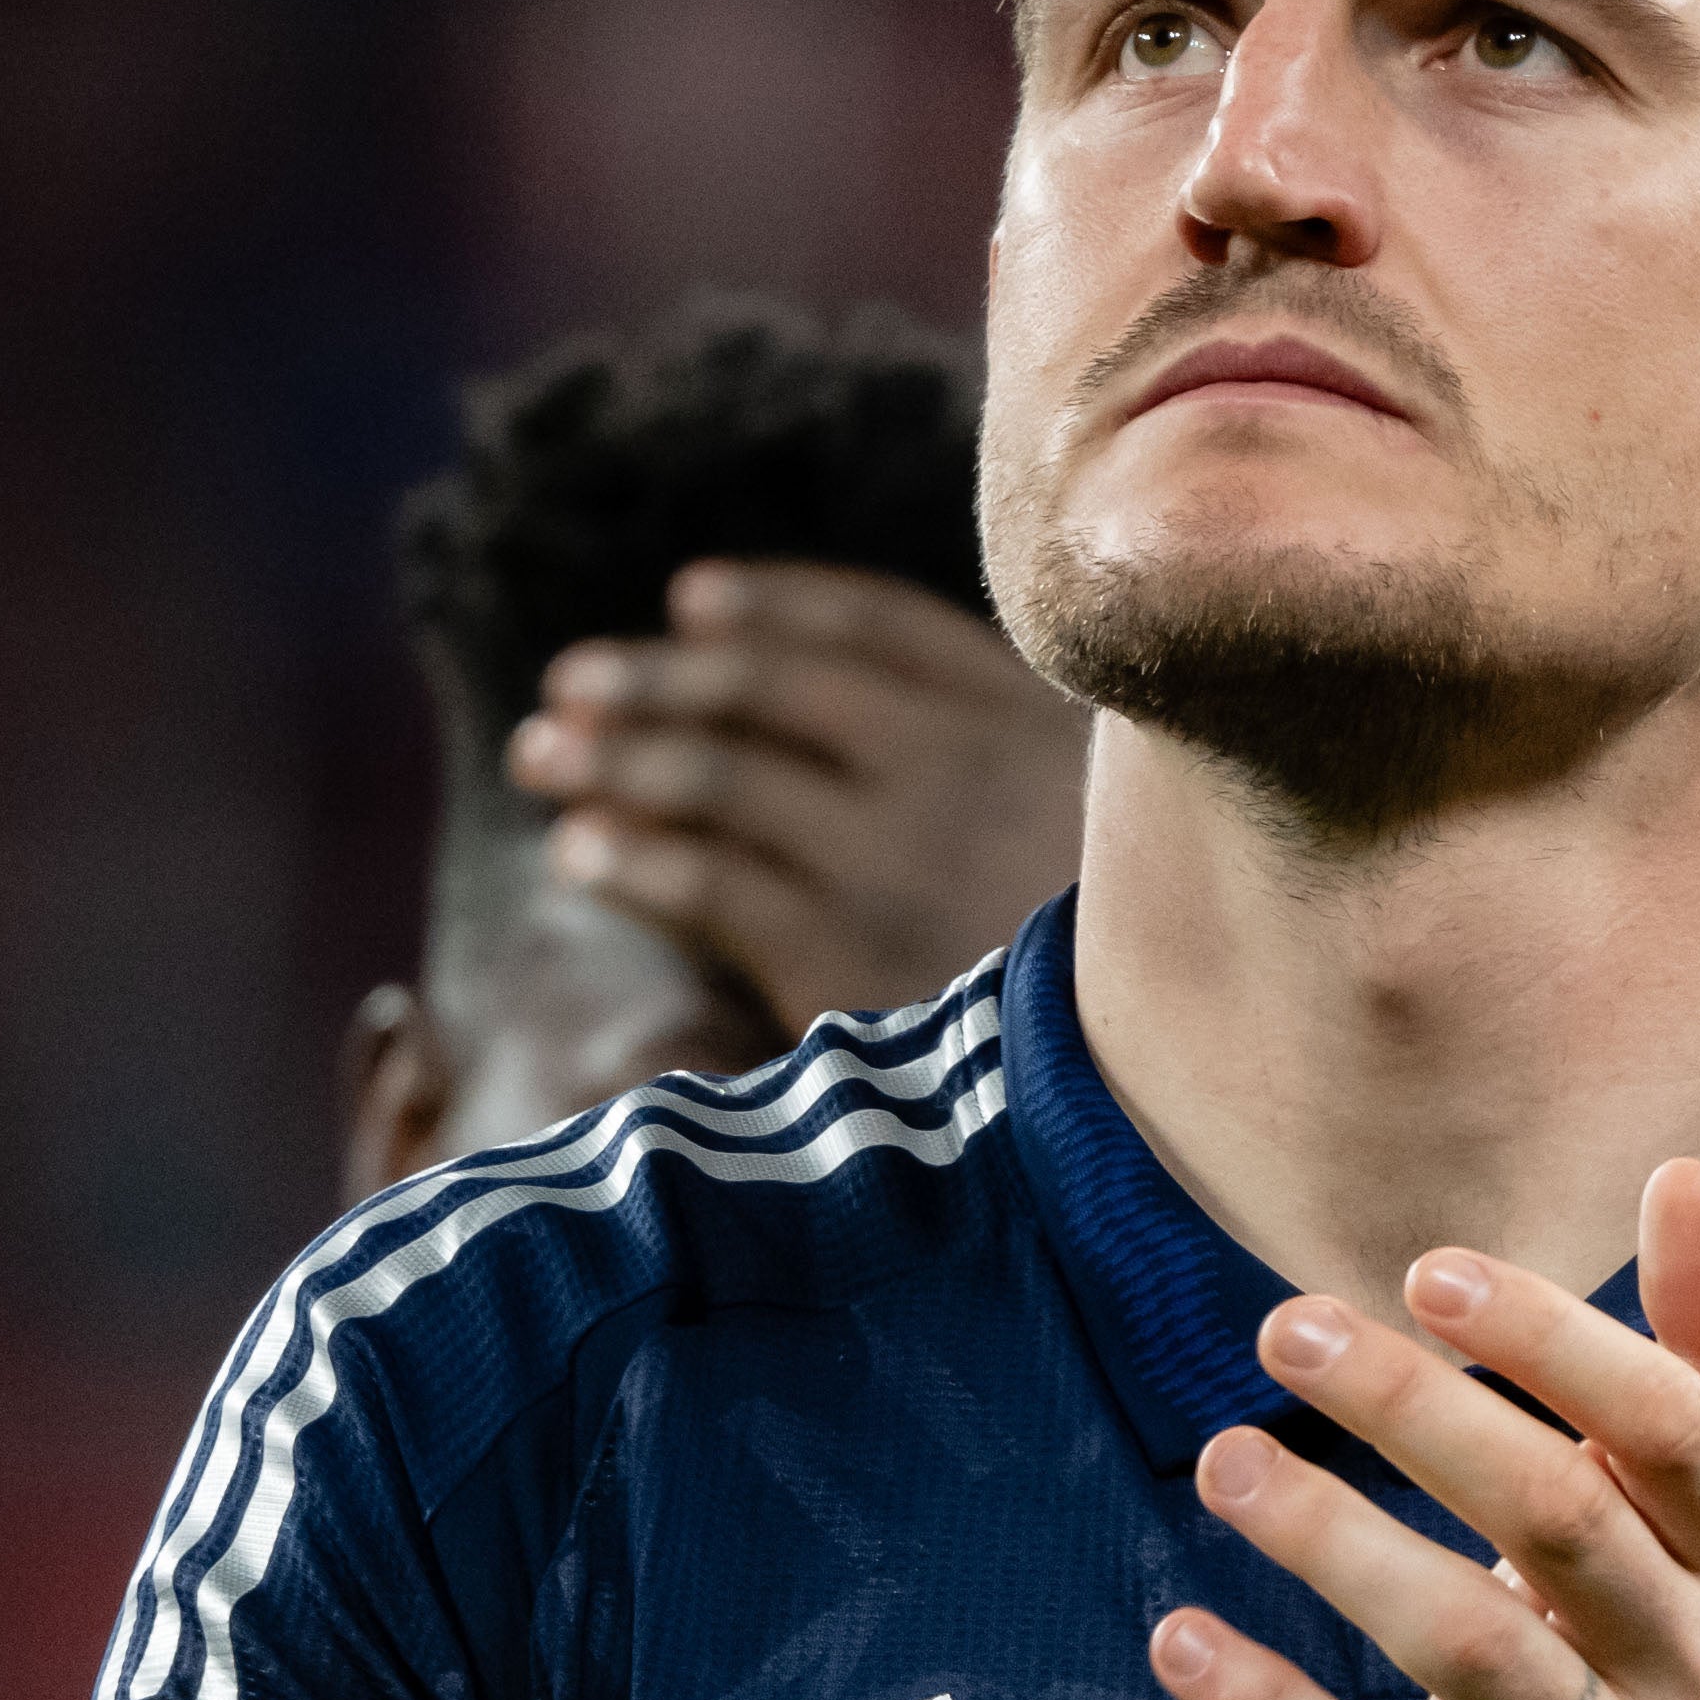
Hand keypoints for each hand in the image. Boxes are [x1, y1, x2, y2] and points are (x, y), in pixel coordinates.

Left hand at [505, 560, 1084, 1033]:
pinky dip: (627, 855)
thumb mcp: (1133, 853)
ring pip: (721, 773)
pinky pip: (702, 879)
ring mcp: (897, 852)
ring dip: (616, 754)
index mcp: (1034, 724)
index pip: (884, 627)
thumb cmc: (1131, 992)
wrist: (1156, 1099)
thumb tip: (904, 729)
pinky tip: (580, 851)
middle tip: (573, 681)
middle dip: (660, 675)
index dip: (778, 607)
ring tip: (543, 751)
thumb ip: (1028, 779)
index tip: (693, 600)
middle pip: (778, 686)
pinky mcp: (842, 947)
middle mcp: (960, 765)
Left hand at [1143, 1162, 1699, 1699]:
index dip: (1556, 1343)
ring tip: (1225, 1463)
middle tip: (1288, 1329)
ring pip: (1480, 1659)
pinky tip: (1184, 1644)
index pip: (1672, 1433)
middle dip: (1424, 1417)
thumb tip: (1684, 1176)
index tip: (1428, 1273)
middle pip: (1566, 1525)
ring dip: (1342, 1547)